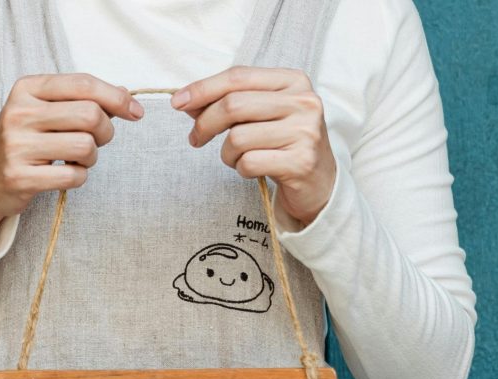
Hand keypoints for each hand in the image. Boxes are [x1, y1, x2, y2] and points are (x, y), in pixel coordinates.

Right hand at [0, 74, 144, 248]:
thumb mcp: (45, 111)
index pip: (84, 84)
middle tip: (98, 140)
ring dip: (91, 157)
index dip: (117, 98)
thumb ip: (82, 99)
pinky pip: (74, 176)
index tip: (135, 111)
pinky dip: (79, 177)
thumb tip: (125, 95)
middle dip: (105, 131)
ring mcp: (17, 146)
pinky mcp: (20, 177)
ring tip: (77, 159)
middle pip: (90, 115)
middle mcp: (19, 113)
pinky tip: (65, 174)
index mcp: (27, 89)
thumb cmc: (25, 141)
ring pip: (85, 146)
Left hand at [171, 66, 335, 225]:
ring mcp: (305, 132)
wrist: (319, 183)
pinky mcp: (300, 162)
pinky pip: (249, 163)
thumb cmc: (283, 143)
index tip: (177, 103)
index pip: (238, 77)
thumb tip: (186, 101)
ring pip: (238, 138)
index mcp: (293, 80)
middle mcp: (304, 102)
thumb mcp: (261, 114)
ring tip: (236, 158)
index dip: (203, 89)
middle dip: (205, 124)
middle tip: (195, 139)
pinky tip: (252, 169)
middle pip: (234, 105)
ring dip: (226, 153)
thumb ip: (229, 102)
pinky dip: (241, 169)